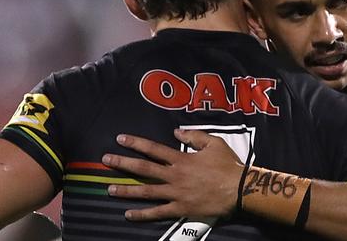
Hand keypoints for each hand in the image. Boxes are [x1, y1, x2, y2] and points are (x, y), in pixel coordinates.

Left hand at [102, 129, 243, 220]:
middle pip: (144, 169)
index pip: (153, 149)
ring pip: (146, 191)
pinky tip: (128, 214)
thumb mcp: (214, 143)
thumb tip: (176, 131)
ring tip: (110, 188)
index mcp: (182, 159)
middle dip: (123, 164)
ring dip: (127, 190)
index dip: (136, 143)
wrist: (240, 189)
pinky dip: (142, 214)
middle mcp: (175, 176)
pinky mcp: (181, 209)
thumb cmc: (228, 165)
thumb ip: (194, 136)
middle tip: (106, 160)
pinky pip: (158, 213)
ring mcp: (176, 194)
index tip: (120, 139)